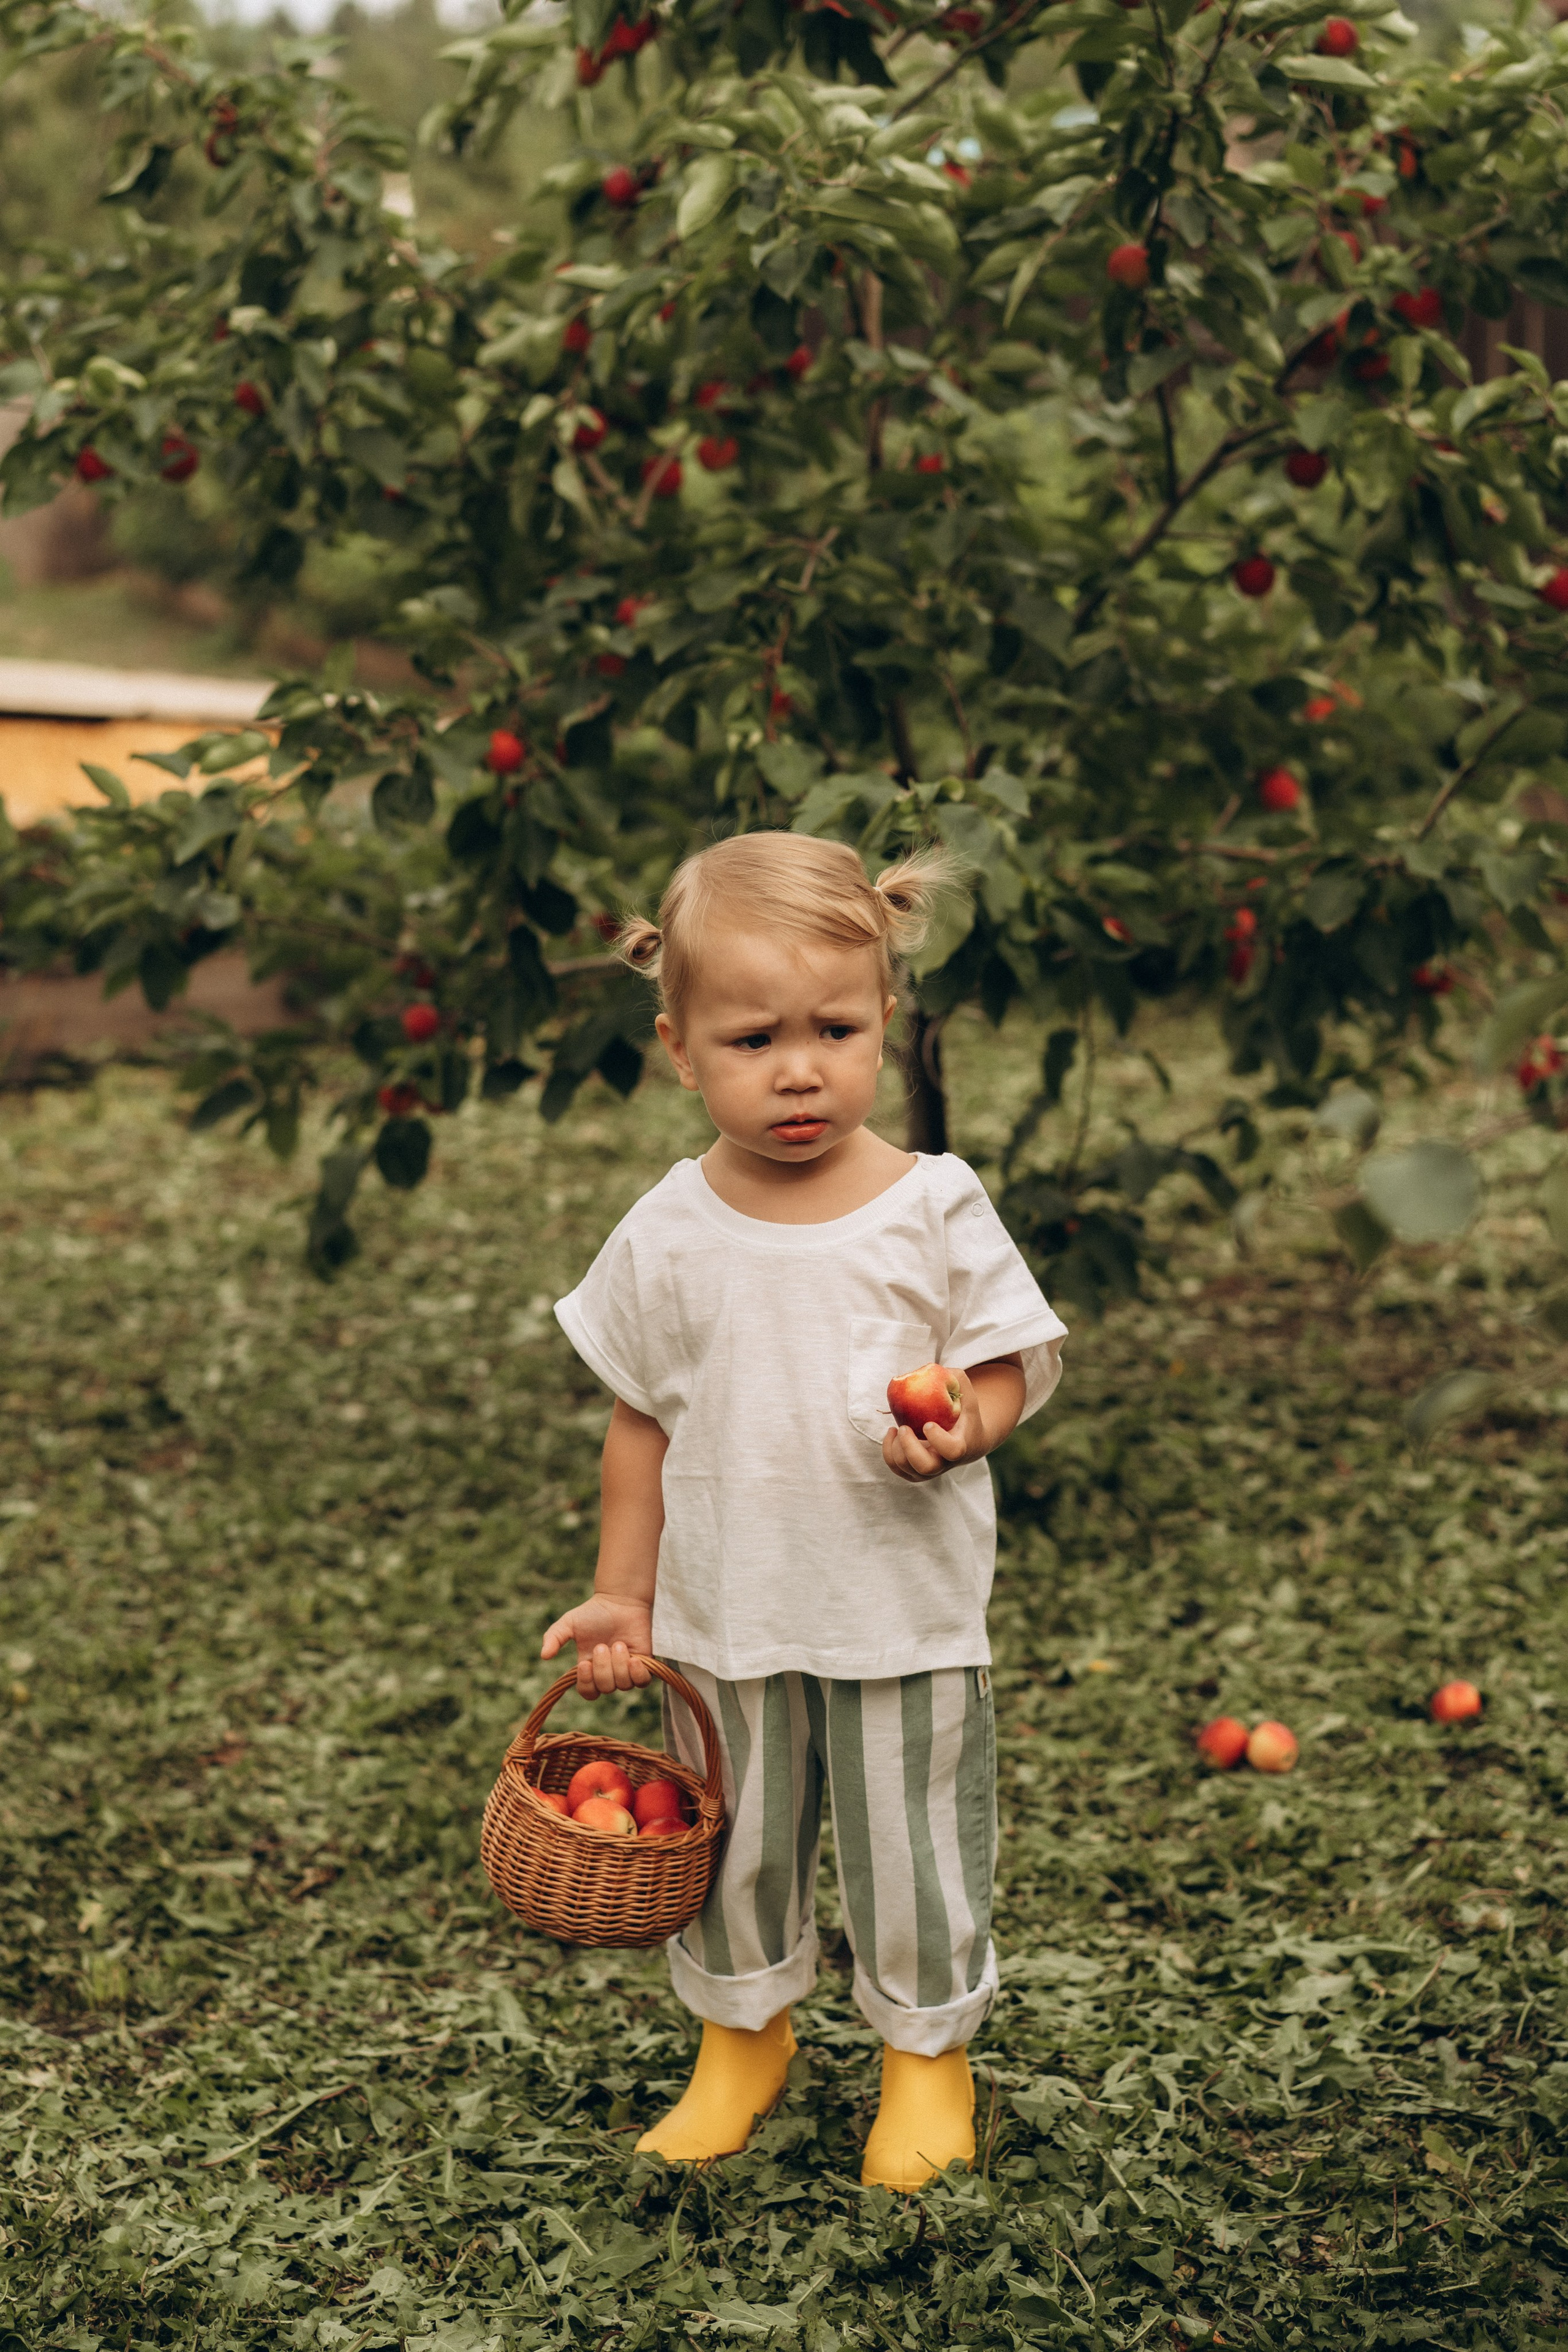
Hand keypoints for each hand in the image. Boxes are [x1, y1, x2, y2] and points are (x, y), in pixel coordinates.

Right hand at [540, 1592, 654, 1697]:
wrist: (620, 1600)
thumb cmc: (594, 1612)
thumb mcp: (569, 1623)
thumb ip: (554, 1637)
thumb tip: (544, 1655)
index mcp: (590, 1669)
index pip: (588, 1692)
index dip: (587, 1683)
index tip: (584, 1664)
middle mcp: (608, 1673)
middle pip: (605, 1688)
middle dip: (603, 1668)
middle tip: (602, 1645)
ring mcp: (626, 1670)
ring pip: (623, 1685)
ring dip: (619, 1665)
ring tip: (618, 1644)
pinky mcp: (644, 1664)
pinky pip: (642, 1681)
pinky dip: (637, 1673)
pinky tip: (634, 1658)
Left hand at [882, 1366, 988, 1484]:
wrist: (968, 1438)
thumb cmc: (964, 1409)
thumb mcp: (964, 1391)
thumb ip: (952, 1377)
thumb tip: (928, 1370)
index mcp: (962, 1445)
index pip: (952, 1451)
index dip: (938, 1439)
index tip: (927, 1424)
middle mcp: (945, 1462)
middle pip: (926, 1467)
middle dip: (909, 1448)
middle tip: (903, 1428)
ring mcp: (930, 1470)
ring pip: (908, 1469)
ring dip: (896, 1448)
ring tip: (898, 1428)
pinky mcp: (916, 1471)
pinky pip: (897, 1469)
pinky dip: (888, 1452)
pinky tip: (892, 1433)